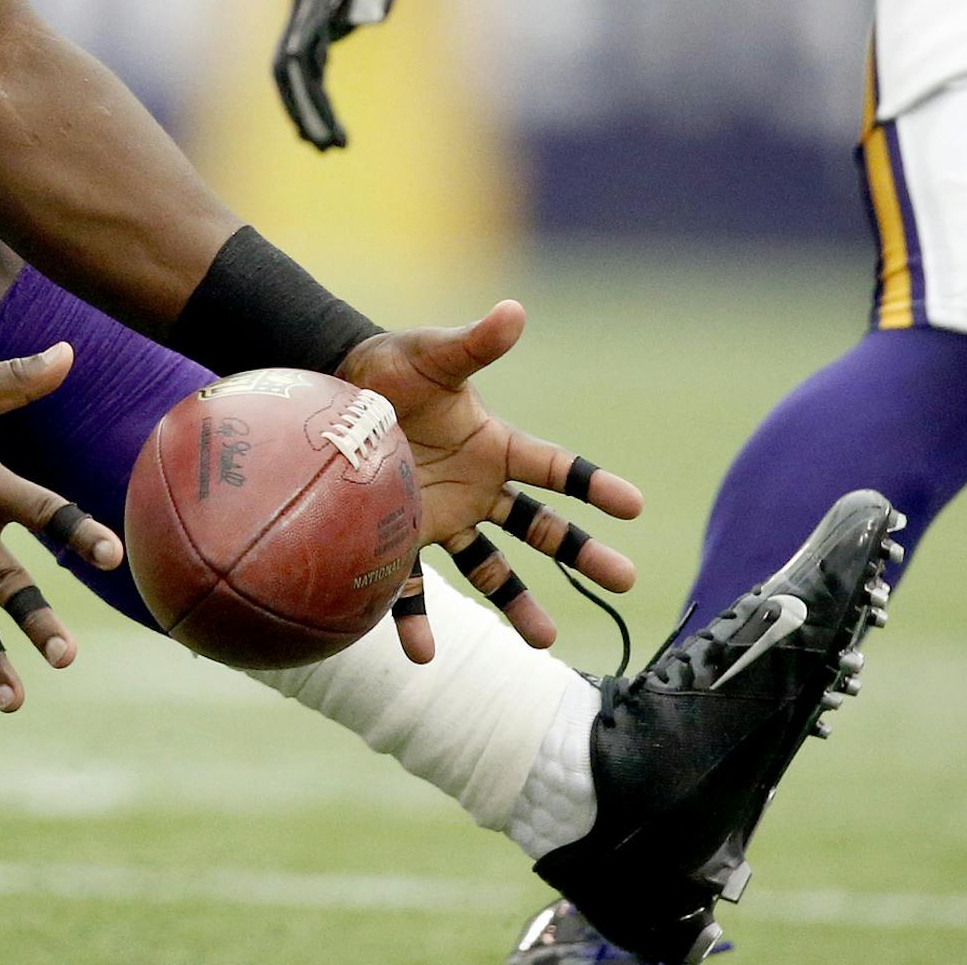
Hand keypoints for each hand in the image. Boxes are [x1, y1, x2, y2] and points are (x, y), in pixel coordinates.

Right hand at [274, 0, 455, 150]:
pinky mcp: (325, 13)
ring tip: (331, 146)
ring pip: (296, 67)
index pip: (296, 52)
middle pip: (288, 67)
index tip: (324, 133)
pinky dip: (316, 92)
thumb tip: (368, 24)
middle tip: (329, 149)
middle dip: (304, 111)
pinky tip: (328, 121)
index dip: (306, 97)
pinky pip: (309, 61)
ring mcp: (312, 5)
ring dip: (309, 107)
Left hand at [338, 303, 643, 662]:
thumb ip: (473, 344)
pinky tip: (423, 656)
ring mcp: (443, 518)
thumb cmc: (389, 367)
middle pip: (542, 529)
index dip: (593, 485)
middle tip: (626, 578)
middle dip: (583, 553)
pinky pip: (412, 588)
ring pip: (491, 570)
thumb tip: (514, 311)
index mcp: (495, 446)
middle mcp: (478, 488)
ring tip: (543, 641)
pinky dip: (415, 620)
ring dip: (517, 602)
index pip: (555, 468)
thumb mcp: (431, 355)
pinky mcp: (399, 539)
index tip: (634, 505)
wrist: (332, 389)